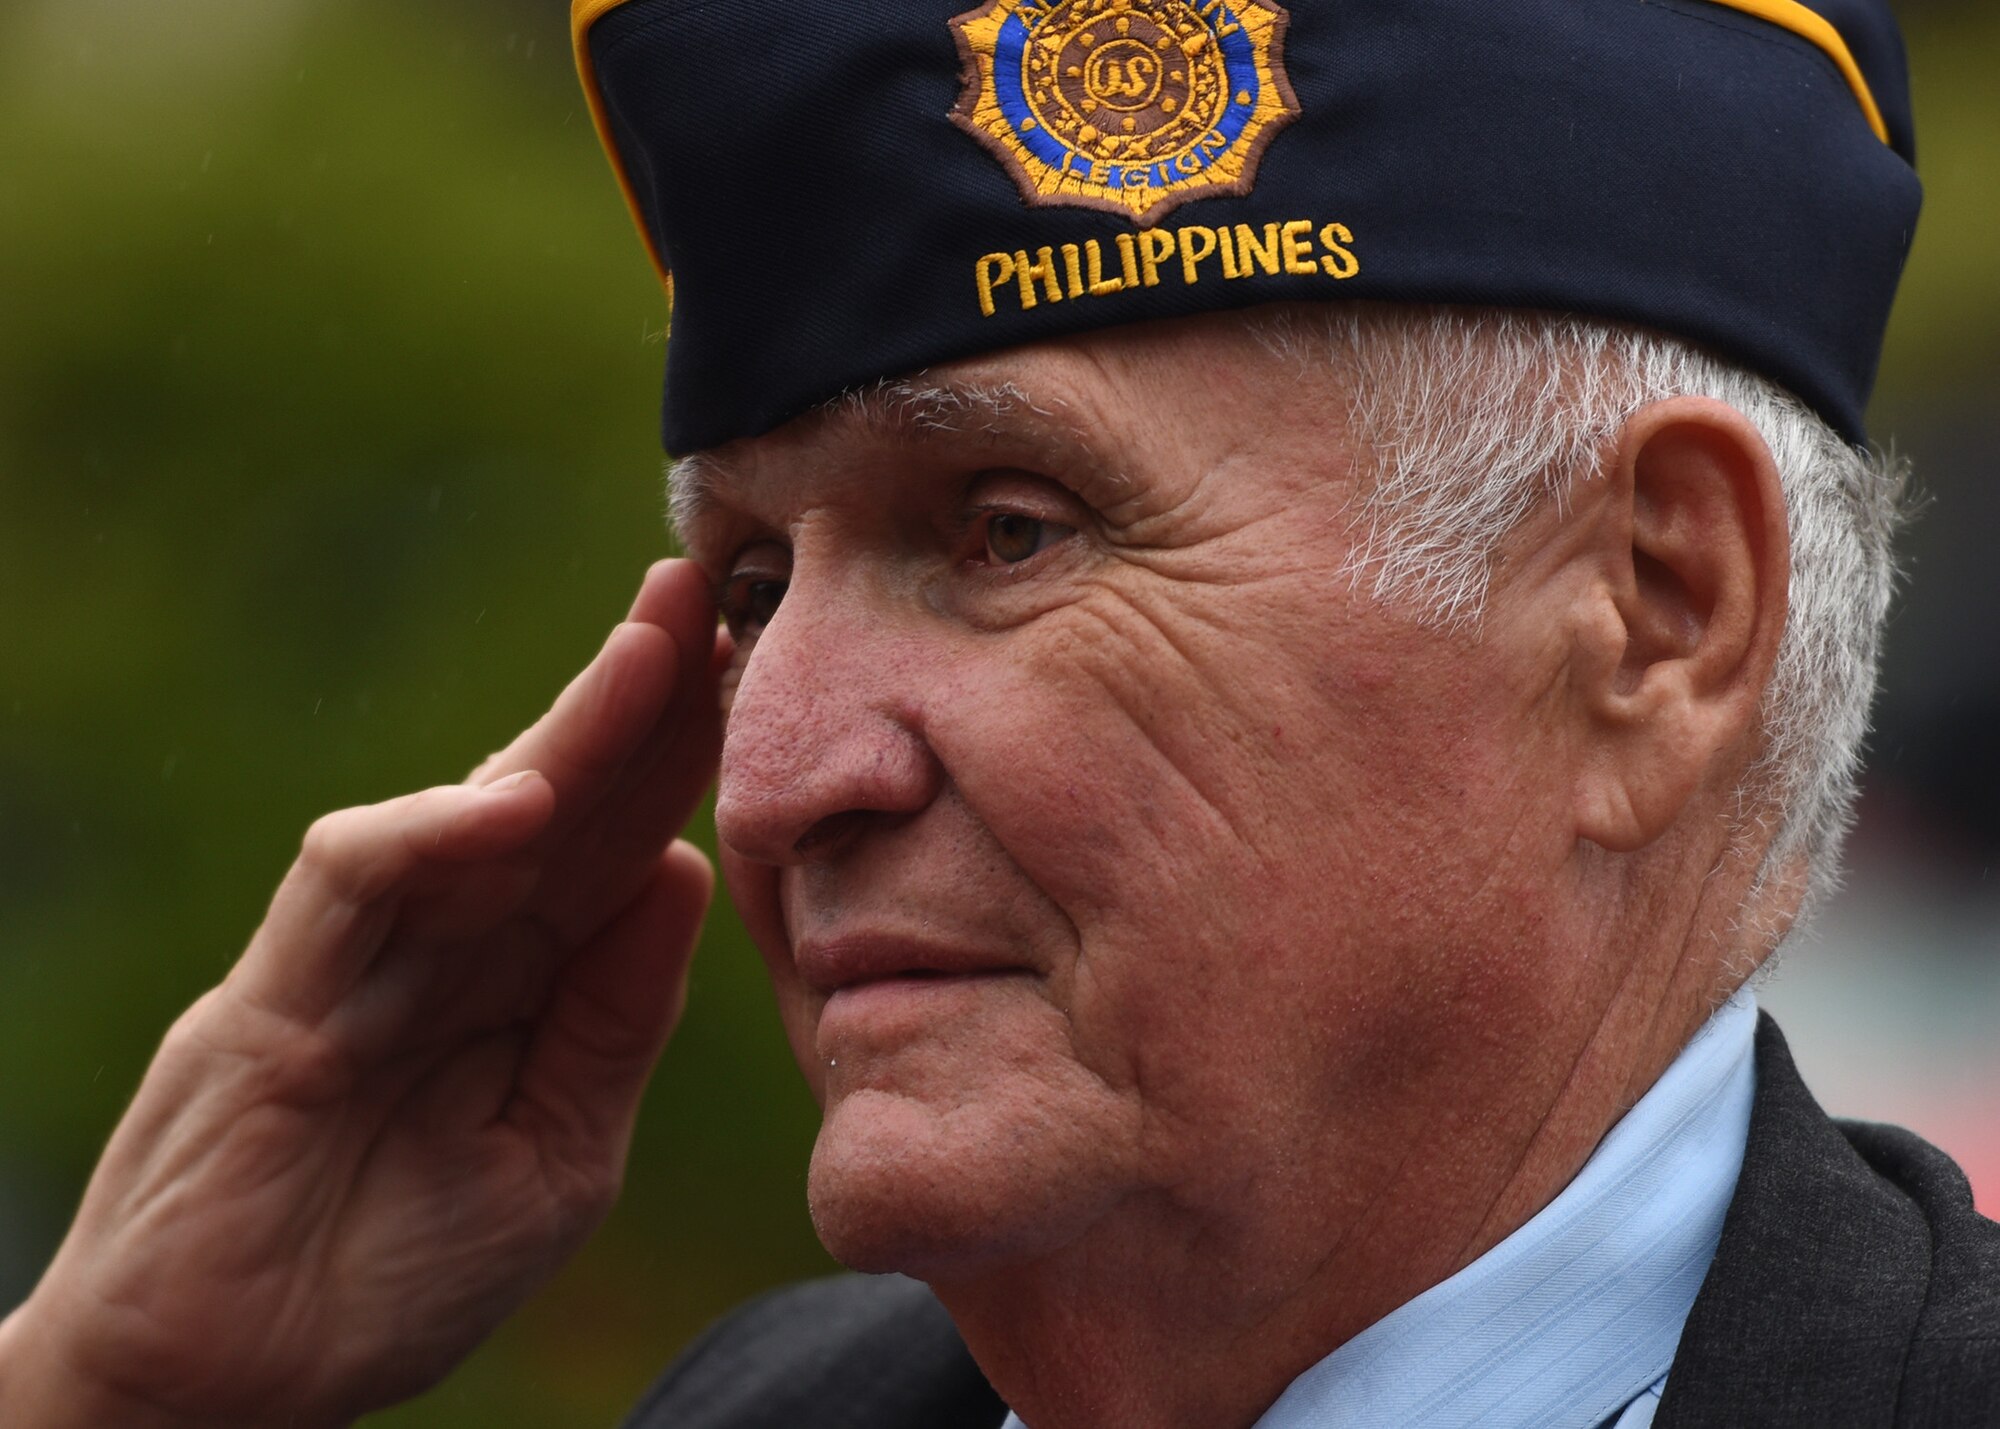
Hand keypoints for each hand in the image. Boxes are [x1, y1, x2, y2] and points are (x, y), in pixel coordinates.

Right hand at [0, 560, 724, 1428]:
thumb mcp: (556, 1153)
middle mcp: (450, 946)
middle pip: (558, 795)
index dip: (685, 758)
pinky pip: (352, 881)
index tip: (760, 678)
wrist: (233, 1392)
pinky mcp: (276, 993)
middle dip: (636, 696)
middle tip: (704, 595)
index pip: (617, 840)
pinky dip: (430, 834)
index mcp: (523, 982)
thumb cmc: (392, 1277)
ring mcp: (363, 958)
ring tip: (653, 650)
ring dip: (562, 727)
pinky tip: (519, 803)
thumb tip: (682, 870)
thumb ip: (613, 1020)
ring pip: (467, 806)